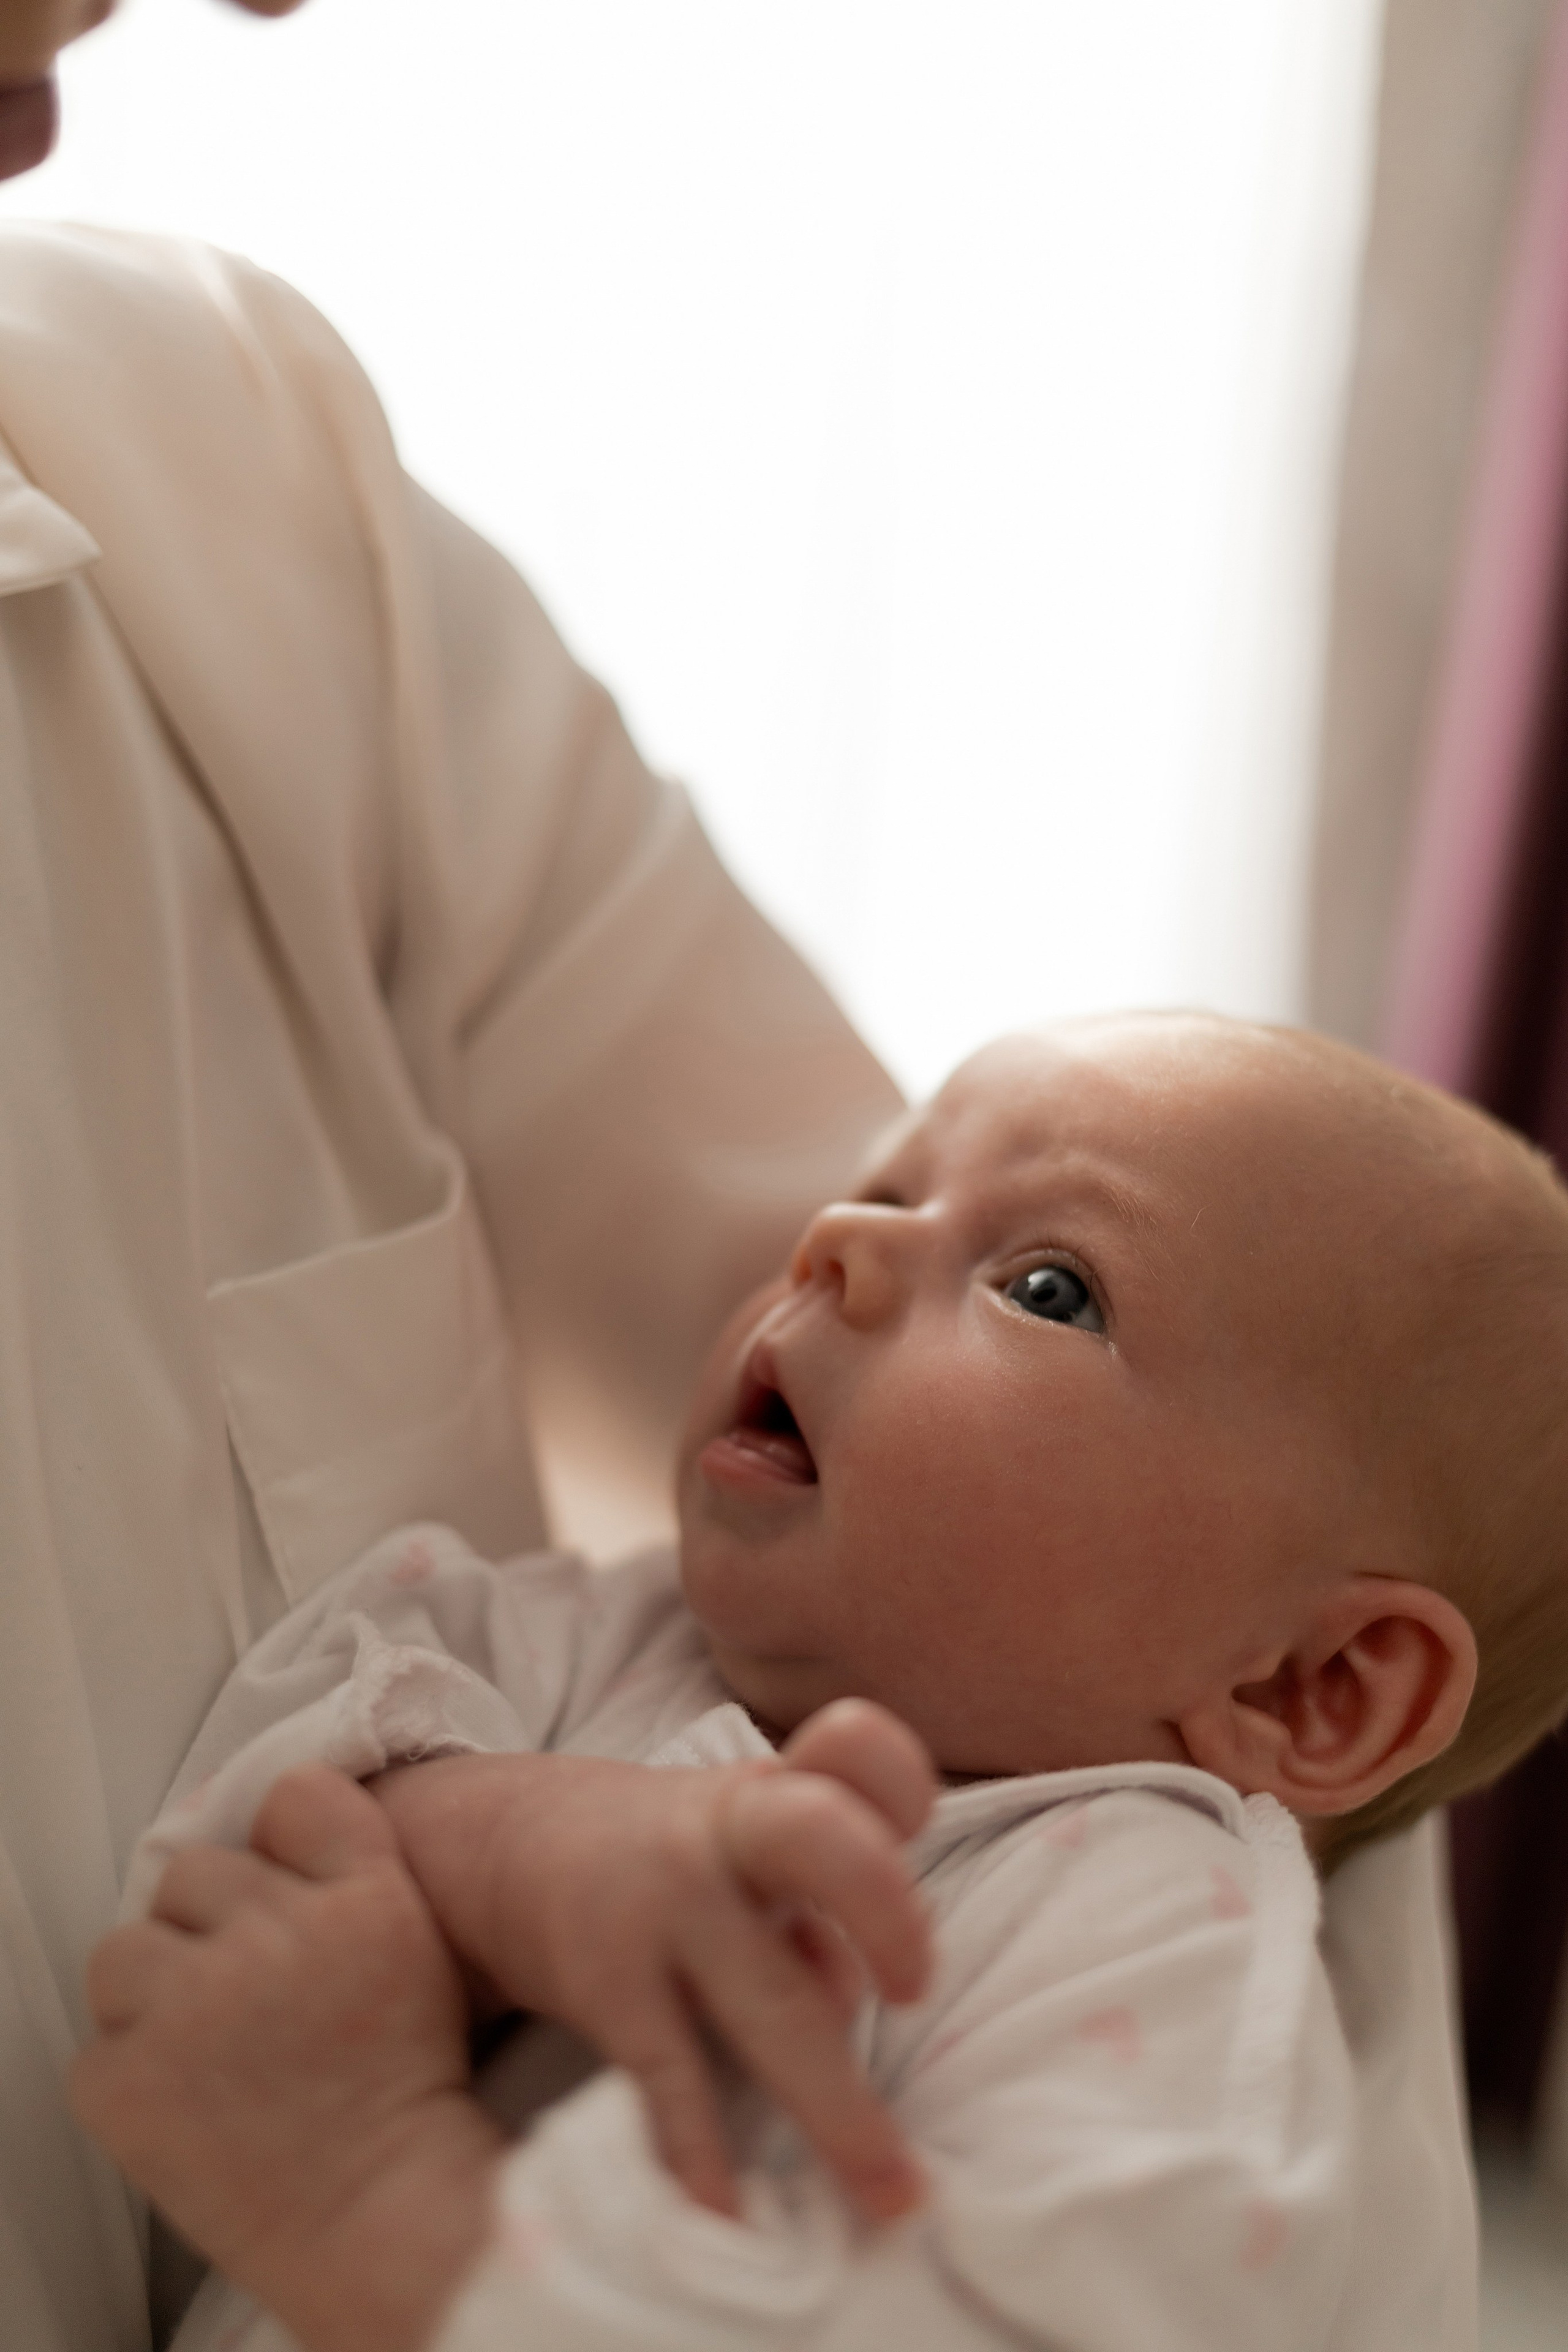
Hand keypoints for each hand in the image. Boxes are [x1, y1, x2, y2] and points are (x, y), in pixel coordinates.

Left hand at [72, 1769, 501, 2351]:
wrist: (380, 2214)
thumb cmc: (405, 2091)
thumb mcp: (418, 1947)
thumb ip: (351, 1871)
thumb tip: (267, 1834)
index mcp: (358, 1897)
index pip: (294, 1799)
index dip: (278, 1842)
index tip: (281, 1889)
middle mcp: (274, 1935)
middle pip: (195, 1872)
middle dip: (209, 1924)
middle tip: (247, 1995)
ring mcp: (194, 2006)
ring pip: (124, 1950)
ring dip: (154, 1990)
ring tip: (206, 2049)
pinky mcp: (127, 2082)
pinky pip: (97, 2048)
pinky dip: (131, 2075)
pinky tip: (188, 2104)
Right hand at [371, 1697, 936, 2220]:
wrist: (502, 1842)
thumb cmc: (679, 1857)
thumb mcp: (750, 1835)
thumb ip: (825, 1891)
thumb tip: (862, 1990)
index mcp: (777, 1792)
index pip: (855, 1752)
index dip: (901, 1781)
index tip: (922, 1834)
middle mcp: (729, 1835)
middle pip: (825, 1843)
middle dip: (891, 1920)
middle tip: (919, 1995)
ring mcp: (665, 1905)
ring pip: (772, 2000)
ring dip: (840, 2107)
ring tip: (890, 2193)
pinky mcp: (607, 1983)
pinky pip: (671, 2076)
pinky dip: (703, 2152)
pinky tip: (730, 2218)